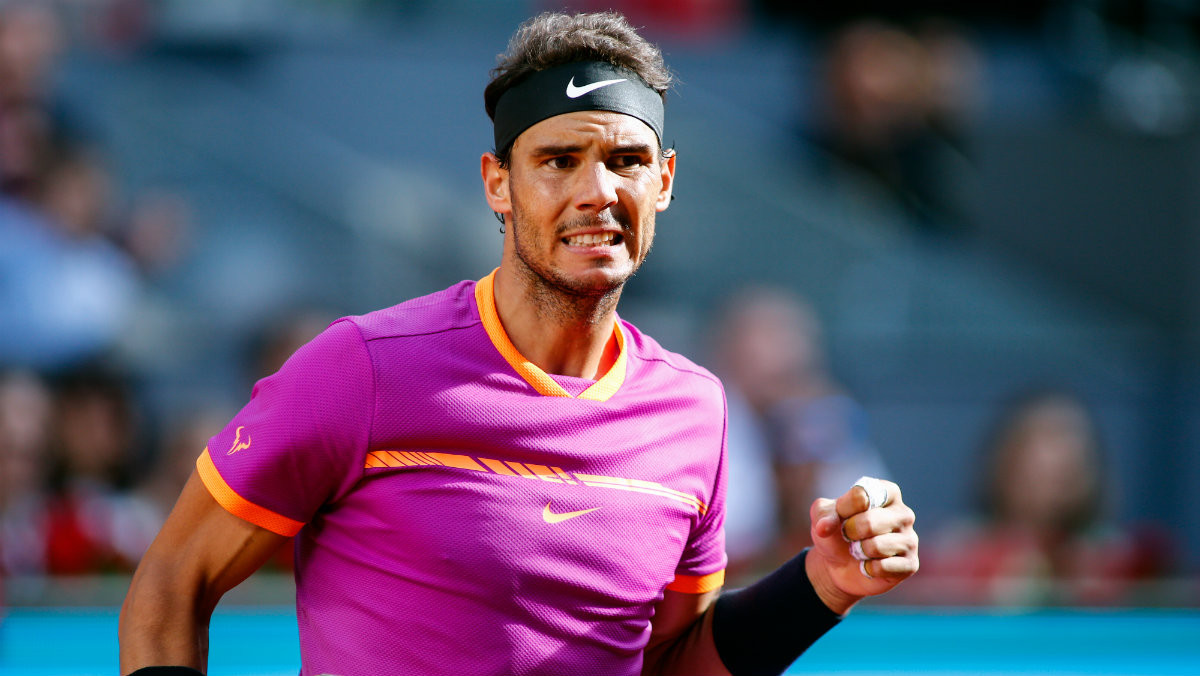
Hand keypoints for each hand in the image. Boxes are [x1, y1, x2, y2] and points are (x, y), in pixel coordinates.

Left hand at [805, 478, 918, 613]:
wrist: (838, 564)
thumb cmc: (836, 531)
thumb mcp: (822, 515)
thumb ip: (822, 514)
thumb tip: (825, 527)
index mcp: (887, 492)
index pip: (861, 495)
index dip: (842, 509)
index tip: (841, 514)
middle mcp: (904, 513)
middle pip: (869, 522)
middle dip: (850, 533)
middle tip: (849, 536)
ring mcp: (910, 539)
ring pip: (876, 547)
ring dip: (859, 552)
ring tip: (860, 550)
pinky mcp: (910, 564)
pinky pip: (883, 568)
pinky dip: (867, 569)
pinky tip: (869, 565)